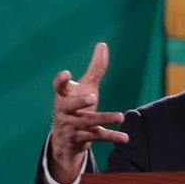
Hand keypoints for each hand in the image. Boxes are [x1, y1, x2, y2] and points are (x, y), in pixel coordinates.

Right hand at [49, 43, 128, 183]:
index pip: (58, 87)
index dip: (61, 80)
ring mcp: (72, 126)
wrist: (65, 139)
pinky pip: (98, 137)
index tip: (66, 73)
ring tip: (120, 116)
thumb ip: (95, 68)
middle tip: (93, 97)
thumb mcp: (86, 86)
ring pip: (88, 122)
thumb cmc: (77, 105)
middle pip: (69, 105)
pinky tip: (125, 138)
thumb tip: (102, 44)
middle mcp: (65, 111)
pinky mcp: (82, 138)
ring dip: (104, 118)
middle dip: (80, 101)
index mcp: (64, 96)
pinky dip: (112, 137)